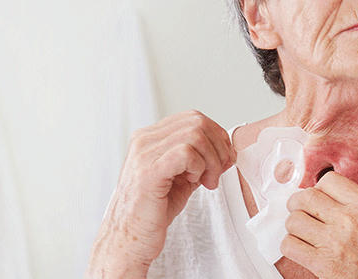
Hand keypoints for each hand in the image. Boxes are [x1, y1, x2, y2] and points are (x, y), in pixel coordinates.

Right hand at [87, 110, 234, 277]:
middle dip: (218, 148)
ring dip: (211, 160)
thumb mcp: (182, 178)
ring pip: (195, 135)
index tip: (223, 161)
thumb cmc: (154, 212)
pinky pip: (186, 152)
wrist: (129, 239)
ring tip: (206, 181)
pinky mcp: (148, 171)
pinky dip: (199, 167)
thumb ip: (200, 160)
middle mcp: (144, 140)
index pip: (194, 118)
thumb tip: (227, 150)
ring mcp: (144, 153)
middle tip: (216, 174)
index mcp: (150, 137)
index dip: (217, 136)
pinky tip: (194, 182)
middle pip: (198, 122)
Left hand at [281, 172, 357, 278]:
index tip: (317, 196)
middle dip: (298, 203)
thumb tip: (327, 198)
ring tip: (302, 232)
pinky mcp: (322, 264)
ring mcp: (334, 241)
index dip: (318, 188)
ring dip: (294, 226)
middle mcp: (349, 220)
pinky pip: (290, 245)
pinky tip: (301, 248)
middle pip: (306, 197)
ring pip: (294, 220)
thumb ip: (355, 205)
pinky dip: (290, 246)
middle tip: (300, 210)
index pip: (328, 180)